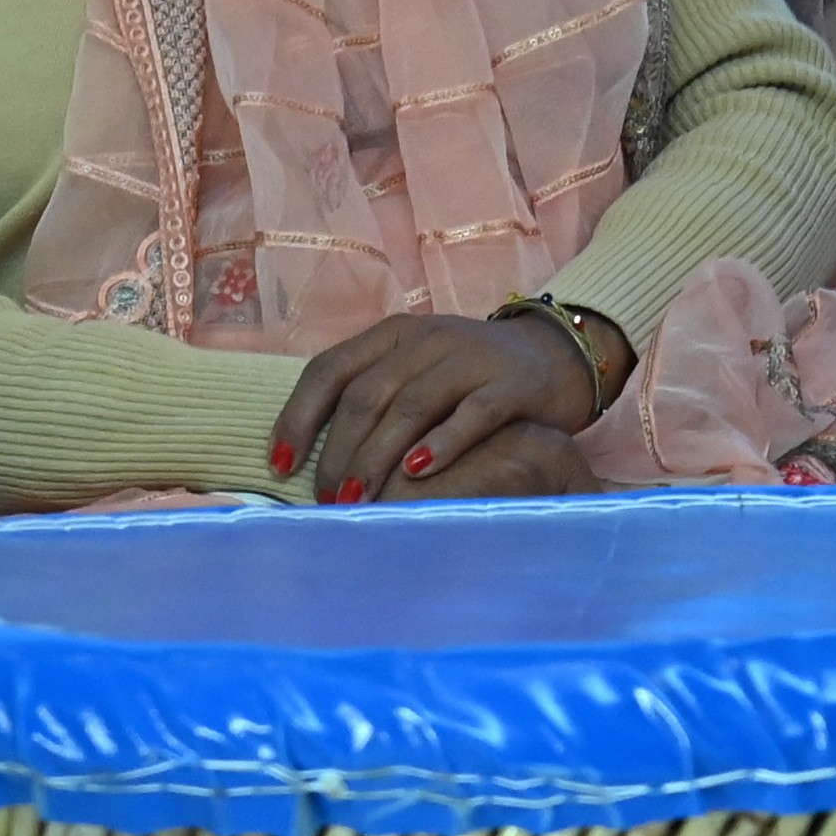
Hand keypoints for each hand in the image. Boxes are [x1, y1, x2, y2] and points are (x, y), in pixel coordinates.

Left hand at [269, 312, 605, 506]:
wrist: (554, 357)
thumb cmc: (468, 379)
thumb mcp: (414, 373)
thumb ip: (372, 401)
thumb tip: (307, 462)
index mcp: (392, 335)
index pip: (329, 370)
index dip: (298, 417)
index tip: (280, 466)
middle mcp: (426, 339)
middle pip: (366, 395)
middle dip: (339, 452)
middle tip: (328, 500)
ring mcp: (470, 358)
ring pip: (411, 406)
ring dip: (378, 456)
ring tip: (359, 499)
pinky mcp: (509, 384)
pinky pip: (472, 414)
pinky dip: (442, 444)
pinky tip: (418, 473)